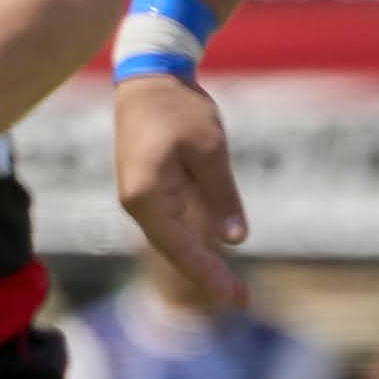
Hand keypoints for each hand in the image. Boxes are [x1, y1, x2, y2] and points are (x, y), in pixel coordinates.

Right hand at [115, 73, 254, 306]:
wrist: (149, 79)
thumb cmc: (178, 110)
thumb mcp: (210, 150)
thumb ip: (222, 197)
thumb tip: (235, 240)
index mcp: (148, 196)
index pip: (181, 248)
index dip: (209, 276)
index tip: (236, 298)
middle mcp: (137, 203)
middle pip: (173, 250)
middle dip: (206, 276)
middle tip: (240, 300)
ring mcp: (140, 197)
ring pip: (172, 240)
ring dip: (199, 262)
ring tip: (230, 285)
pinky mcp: (148, 188)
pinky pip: (172, 224)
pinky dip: (192, 243)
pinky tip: (212, 254)